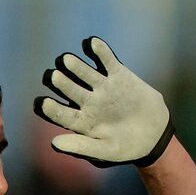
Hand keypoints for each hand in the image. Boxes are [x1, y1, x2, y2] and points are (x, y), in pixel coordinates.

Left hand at [33, 37, 173, 167]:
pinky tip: (91, 43)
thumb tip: (53, 144)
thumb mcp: (104, 151)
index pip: (61, 114)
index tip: (42, 103)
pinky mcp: (118, 75)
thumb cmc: (125, 148)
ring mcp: (101, 87)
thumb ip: (80, 146)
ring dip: (76, 66)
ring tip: (66, 60)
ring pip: (85, 73)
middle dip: (61, 83)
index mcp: (80, 122)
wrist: (153, 134)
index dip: (51, 109)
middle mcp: (87, 102)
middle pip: (70, 90)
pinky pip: (107, 61)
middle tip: (53, 76)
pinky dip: (100, 51)